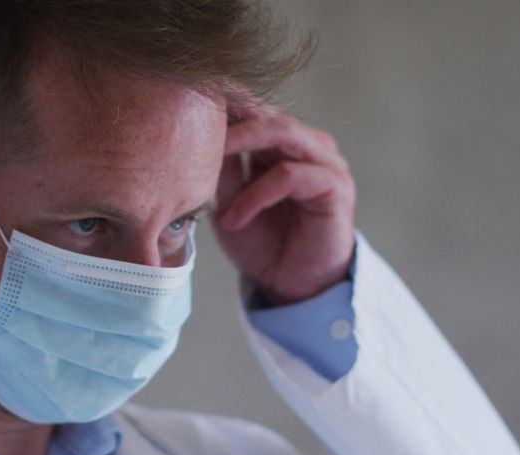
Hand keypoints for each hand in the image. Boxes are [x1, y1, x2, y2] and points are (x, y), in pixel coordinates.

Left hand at [212, 104, 356, 304]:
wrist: (291, 286)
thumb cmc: (261, 243)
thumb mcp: (227, 201)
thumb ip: (219, 169)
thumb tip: (196, 133)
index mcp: (282, 144)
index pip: (254, 110)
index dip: (223, 104)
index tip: (184, 103)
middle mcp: (307, 145)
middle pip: (267, 112)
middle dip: (230, 114)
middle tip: (192, 122)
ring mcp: (325, 162)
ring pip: (283, 132)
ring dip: (242, 143)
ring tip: (204, 163)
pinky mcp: (335, 187)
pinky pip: (292, 176)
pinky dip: (258, 194)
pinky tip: (234, 218)